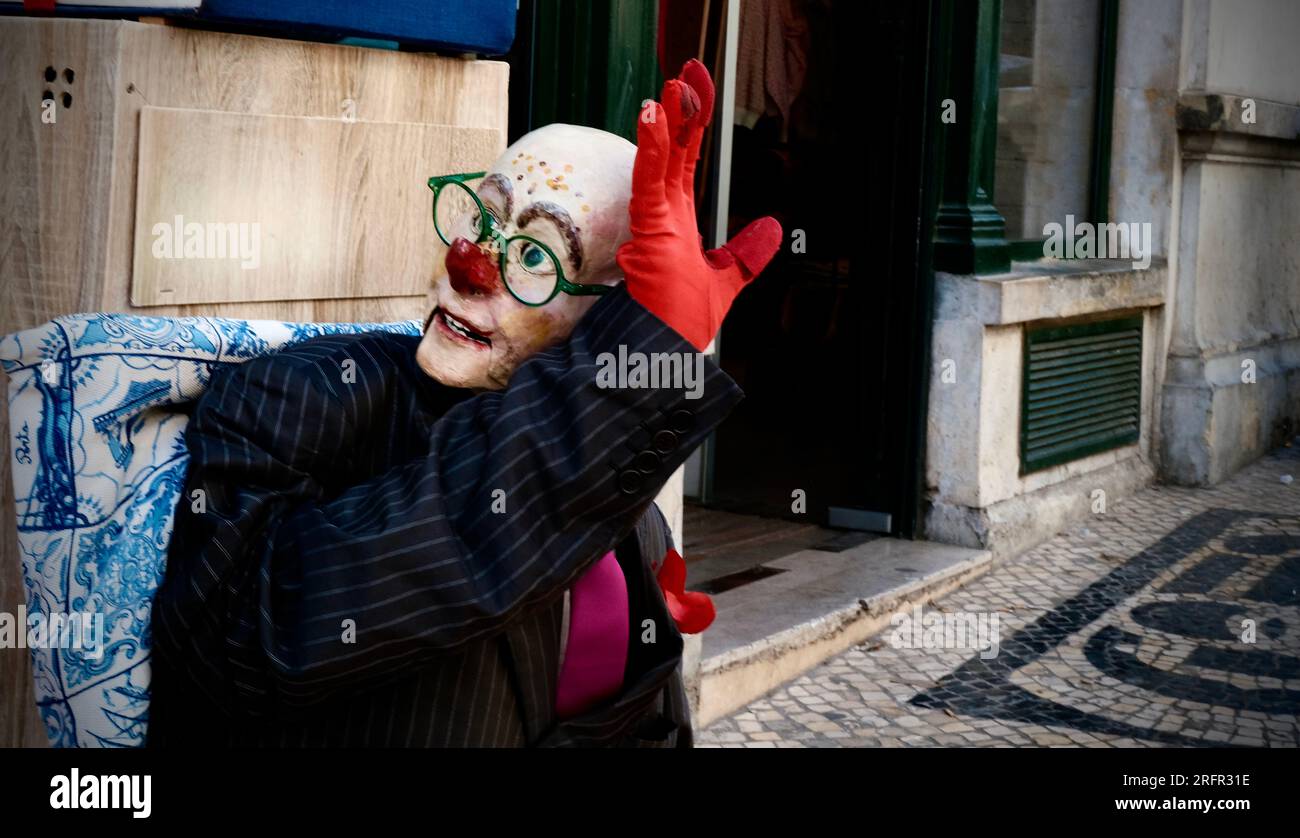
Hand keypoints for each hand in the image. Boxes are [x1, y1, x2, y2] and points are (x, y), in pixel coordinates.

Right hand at [617, 60, 782, 350]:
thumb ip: (747, 254)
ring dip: (666, 122)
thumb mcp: (728, 279)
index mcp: (677, 221)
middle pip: (673, 151)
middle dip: (680, 111)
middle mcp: (663, 215)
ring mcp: (654, 222)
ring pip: (659, 160)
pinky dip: (653, 150)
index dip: (691, 126)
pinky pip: (650, 182)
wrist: (666, 353)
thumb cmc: (681, 322)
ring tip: (670, 88)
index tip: (695, 91)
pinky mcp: (649, 231)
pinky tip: (654, 119)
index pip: (684, 161)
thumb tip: (772, 227)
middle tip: (686, 72)